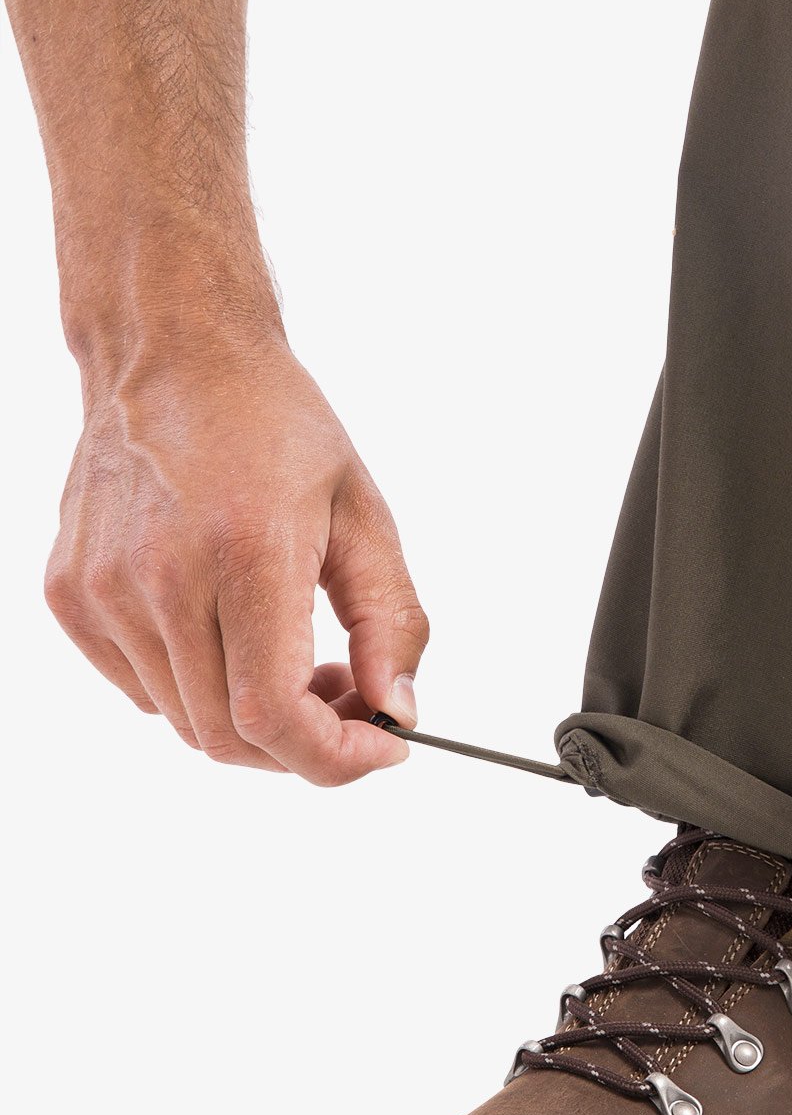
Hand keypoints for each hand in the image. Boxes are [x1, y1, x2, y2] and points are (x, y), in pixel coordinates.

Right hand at [44, 337, 426, 784]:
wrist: (174, 356)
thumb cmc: (275, 425)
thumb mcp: (364, 514)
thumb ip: (390, 621)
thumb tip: (398, 709)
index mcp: (244, 552)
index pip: (273, 716)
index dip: (333, 757)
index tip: (381, 746)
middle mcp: (160, 577)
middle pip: (229, 736)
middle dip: (305, 744)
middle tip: (348, 696)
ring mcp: (104, 591)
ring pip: (185, 721)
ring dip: (253, 720)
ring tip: (297, 655)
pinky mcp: (71, 594)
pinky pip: (142, 689)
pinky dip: (197, 689)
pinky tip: (231, 632)